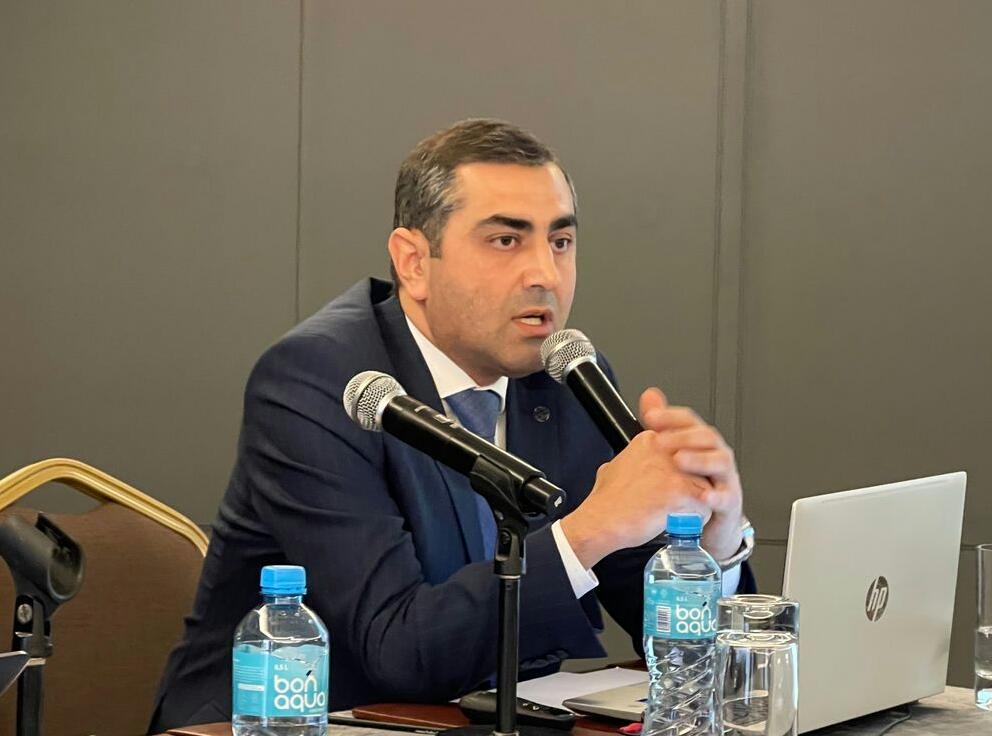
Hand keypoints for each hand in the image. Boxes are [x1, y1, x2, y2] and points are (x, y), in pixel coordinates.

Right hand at [560, 431, 712, 568]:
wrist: (601, 520)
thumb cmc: (606, 501)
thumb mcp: (612, 467)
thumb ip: (628, 459)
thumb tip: (628, 463)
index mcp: (649, 441)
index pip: (682, 453)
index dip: (678, 474)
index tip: (665, 486)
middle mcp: (664, 450)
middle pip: (696, 468)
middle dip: (691, 486)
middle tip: (671, 501)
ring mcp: (675, 470)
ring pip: (704, 486)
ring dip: (696, 503)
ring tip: (674, 513)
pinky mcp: (681, 491)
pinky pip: (705, 505)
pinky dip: (697, 518)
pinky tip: (679, 522)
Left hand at [639, 388, 744, 560]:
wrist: (712, 518)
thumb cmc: (692, 482)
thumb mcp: (673, 453)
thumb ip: (663, 424)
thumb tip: (650, 395)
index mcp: (700, 440)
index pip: (688, 420)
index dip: (669, 415)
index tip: (650, 417)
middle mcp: (715, 453)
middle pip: (705, 436)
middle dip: (683, 436)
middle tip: (660, 441)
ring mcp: (725, 476)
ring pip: (719, 461)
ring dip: (699, 459)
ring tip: (679, 460)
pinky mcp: (730, 501)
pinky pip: (726, 497)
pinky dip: (715, 495)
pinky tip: (702, 495)